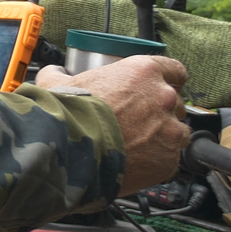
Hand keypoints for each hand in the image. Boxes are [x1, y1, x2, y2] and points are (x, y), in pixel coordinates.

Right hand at [35, 55, 189, 194]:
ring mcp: (169, 129)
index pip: (174, 70)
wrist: (70, 150)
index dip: (168, 81)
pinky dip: (156, 160)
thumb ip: (60, 74)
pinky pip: (169, 158)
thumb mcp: (58, 84)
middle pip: (175, 103)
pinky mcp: (168, 159)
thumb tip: (54, 72)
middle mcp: (163, 96)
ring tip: (136, 145)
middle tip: (137, 122)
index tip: (160, 89)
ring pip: (176, 132)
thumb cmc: (69, 115)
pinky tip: (135, 161)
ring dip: (162, 137)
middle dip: (160, 112)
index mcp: (142, 72)